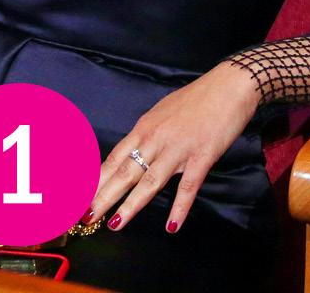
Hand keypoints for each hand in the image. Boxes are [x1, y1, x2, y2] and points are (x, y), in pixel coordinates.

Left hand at [89, 61, 260, 233]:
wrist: (230, 84)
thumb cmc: (199, 97)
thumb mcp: (164, 111)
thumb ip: (149, 133)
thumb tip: (134, 151)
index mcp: (145, 127)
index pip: (114, 158)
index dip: (95, 180)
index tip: (78, 198)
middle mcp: (157, 138)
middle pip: (125, 171)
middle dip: (102, 197)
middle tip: (84, 217)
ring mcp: (179, 148)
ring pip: (150, 180)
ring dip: (131, 204)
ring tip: (115, 224)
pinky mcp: (202, 155)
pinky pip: (188, 186)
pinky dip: (180, 207)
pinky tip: (172, 225)